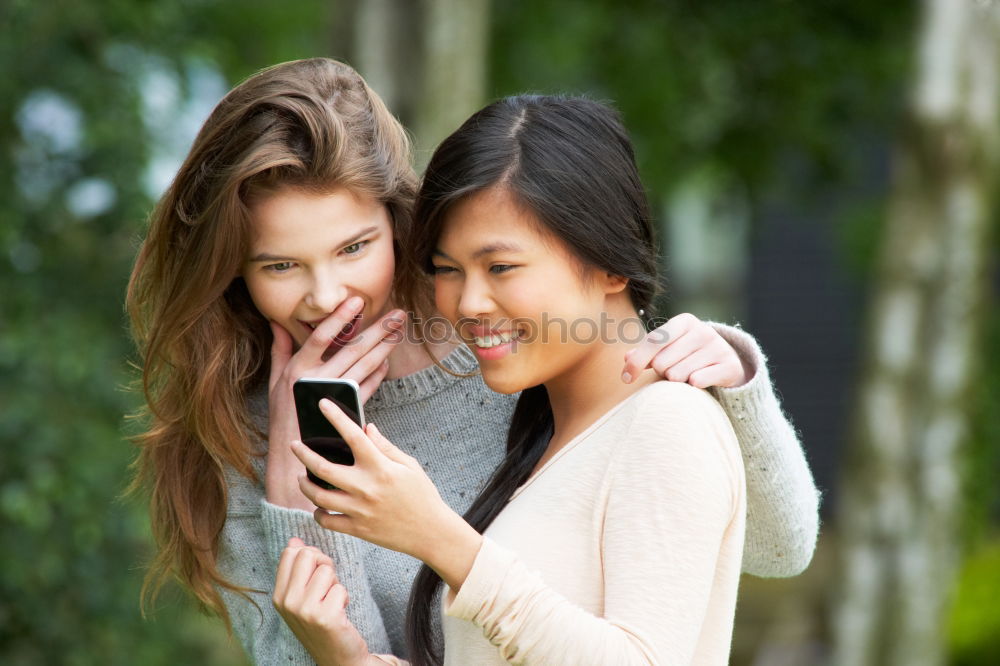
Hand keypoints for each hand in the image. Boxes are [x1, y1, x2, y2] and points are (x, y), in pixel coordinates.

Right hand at [265, 297, 405, 509]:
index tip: (358, 301)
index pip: (321, 337)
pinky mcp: (347, 412)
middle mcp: (316, 380)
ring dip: (384, 348)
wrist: (294, 454)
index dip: (340, 318)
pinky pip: (368, 389)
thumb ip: (279, 349)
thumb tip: (276, 322)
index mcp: (298, 369)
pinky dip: (379, 375)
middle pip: (352, 350)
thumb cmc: (283, 413)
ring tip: (399, 332)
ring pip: (364, 367)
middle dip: (377, 330)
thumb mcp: (275, 381)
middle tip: (397, 315)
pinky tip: (388, 362)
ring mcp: (334, 397)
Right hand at [273, 537, 370, 665]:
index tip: (315, 573)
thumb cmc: (321, 621)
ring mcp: (304, 610)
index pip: (290, 553)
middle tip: (328, 586)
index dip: (310, 556)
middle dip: (324, 565)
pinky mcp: (324, 617)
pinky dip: (344, 598)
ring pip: (327, 570)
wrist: (337, 656)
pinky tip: (339, 614)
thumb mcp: (302, 596)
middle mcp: (287, 602)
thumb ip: (297, 569)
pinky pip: (341, 588)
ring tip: (332, 603)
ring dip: (336, 584)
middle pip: (308, 555)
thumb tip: (294, 541)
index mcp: (278, 595)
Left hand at [292, 400, 481, 591]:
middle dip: (303, 454)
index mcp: (381, 467)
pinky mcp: (358, 529)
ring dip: (304, 484)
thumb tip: (366, 427)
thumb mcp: (408, 466)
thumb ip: (385, 447)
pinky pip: (327, 521)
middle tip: (294, 445)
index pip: (353, 436)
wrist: (431, 532)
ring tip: (300, 477)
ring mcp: (360, 510)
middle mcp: (366, 488)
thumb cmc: (422, 495)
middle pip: (323, 468)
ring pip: (319, 496)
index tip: (322, 404)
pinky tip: (318, 506)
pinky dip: (318, 513)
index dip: (336, 417)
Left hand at [622, 313, 752, 388]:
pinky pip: (698, 381)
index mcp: (684, 321)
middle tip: (671, 371)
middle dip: (661, 372)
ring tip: (686, 375)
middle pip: (662, 362)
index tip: (625, 379)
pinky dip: (693, 385)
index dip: (637, 362)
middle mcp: (702, 330)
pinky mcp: (729, 365)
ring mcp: (718, 347)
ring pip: (678, 375)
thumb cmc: (688, 355)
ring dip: (677, 380)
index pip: (653, 341)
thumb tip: (627, 358)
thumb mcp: (667, 348)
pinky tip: (697, 381)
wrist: (726, 363)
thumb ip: (645, 352)